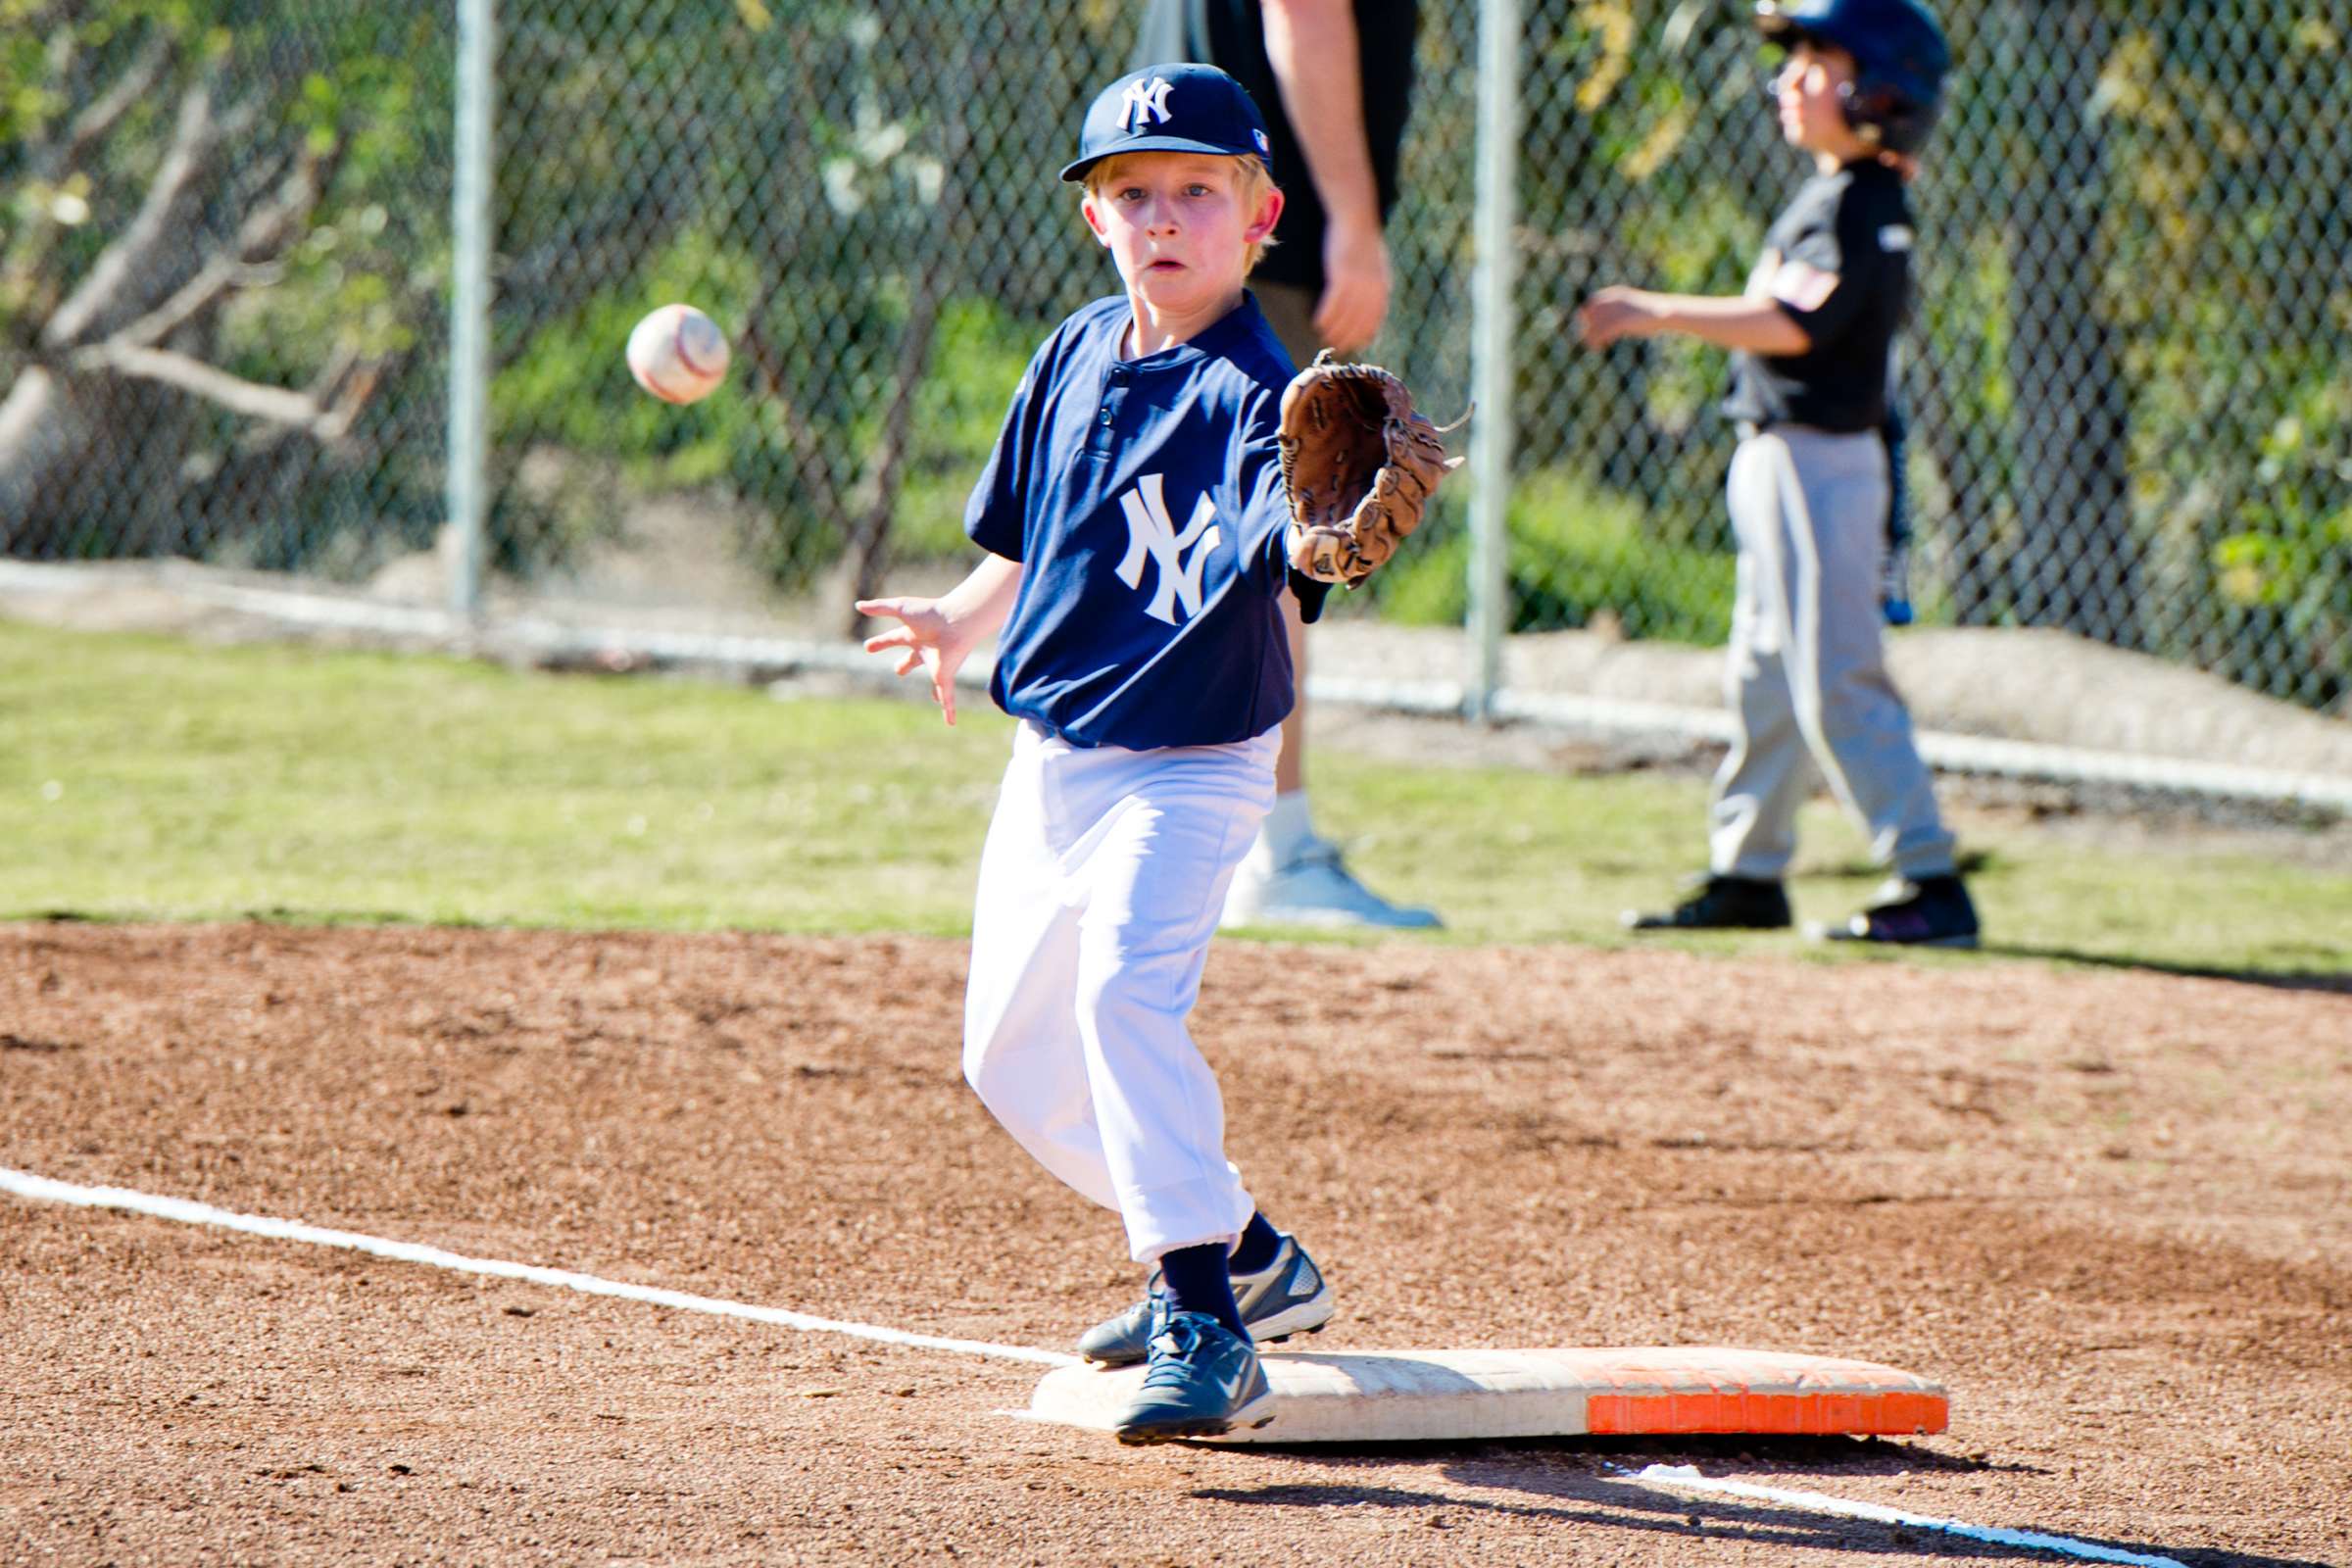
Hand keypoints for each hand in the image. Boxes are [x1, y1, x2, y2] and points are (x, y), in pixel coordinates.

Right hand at [855, 596, 975, 725]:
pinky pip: (947, 697)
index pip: (892, 639)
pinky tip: (951, 723)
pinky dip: (949, 711)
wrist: (956, 621)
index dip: (880, 643)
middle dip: (905, 664)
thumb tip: (857, 605)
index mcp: (913, 634)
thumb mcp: (900, 608)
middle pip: (912, 659)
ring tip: (936, 699)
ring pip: (935, 682)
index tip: (868, 648)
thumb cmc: (930, 613)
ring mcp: (937, 665)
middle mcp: (926, 649)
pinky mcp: (945, 677)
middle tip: (898, 670)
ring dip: (936, 690)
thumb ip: (879, 608)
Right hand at [1315, 220, 1391, 356]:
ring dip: (1333, 330)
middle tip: (1335, 346)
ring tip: (1324, 337)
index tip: (1354, 345)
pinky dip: (1324, 316)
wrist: (1356, 219)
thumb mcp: (1378, 265)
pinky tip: (1317, 323)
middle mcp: (1372, 289)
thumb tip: (1373, 302)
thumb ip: (1376, 285)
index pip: (1374, 320)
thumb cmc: (1363, 241)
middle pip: (1358, 322)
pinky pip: (1332, 303)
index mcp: (1383, 288)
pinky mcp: (1341, 276)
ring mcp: (1357, 283)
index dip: (1364, 335)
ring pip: (1344, 316)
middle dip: (1347, 337)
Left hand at [1575, 286, 1659, 349]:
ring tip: (1593, 346)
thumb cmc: (1645, 313)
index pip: (1593, 301)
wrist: (1665, 312)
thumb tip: (1599, 322)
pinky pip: (1604, 331)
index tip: (1586, 325)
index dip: (1586, 313)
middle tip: (1588, 338)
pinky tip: (1600, 346)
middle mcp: (1616, 299)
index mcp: (1616, 293)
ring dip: (1591, 336)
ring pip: (1596, 324)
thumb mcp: (1628, 307)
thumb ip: (1615, 310)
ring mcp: (1620, 309)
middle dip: (1587, 326)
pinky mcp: (1623, 321)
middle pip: (1592, 312)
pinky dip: (1599, 340)